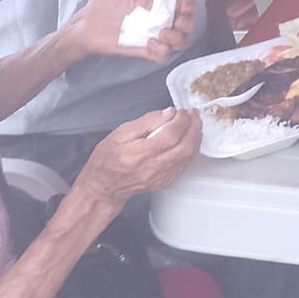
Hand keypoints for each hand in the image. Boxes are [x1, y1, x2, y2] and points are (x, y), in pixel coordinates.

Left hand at [67, 0, 197, 62]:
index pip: (186, 7)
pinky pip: (163, 56)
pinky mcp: (144, 50)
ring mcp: (153, 36)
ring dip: (176, 38)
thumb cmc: (106, 2)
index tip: (180, 6)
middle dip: (187, 24)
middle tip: (174, 21)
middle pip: (188, 26)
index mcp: (160, 4)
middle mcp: (160, 21)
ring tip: (160, 33)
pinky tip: (150, 43)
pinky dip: (162, 50)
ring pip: (180, 42)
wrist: (86, 24)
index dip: (190, 7)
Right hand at [73, 107, 201, 209]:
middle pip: (184, 146)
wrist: (103, 187)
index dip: (180, 120)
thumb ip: (147, 121)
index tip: (182, 111)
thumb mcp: (120, 133)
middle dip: (193, 126)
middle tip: (192, 114)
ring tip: (193, 123)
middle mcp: (151, 169)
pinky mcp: (165, 182)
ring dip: (195, 137)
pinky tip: (189, 139)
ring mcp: (160, 178)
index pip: (169, 136)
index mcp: (138, 155)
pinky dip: (191, 149)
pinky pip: (185, 164)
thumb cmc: (107, 160)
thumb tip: (169, 113)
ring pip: (188, 156)